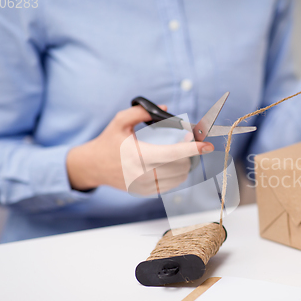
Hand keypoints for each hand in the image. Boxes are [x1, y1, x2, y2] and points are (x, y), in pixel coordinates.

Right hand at [66, 105, 213, 192]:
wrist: (92, 166)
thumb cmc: (108, 142)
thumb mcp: (120, 122)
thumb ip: (141, 112)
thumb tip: (164, 108)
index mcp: (139, 156)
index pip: (173, 154)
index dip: (193, 149)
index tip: (207, 145)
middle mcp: (144, 174)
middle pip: (181, 166)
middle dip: (190, 153)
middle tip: (189, 140)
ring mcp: (146, 186)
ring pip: (179, 177)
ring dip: (185, 163)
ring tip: (180, 151)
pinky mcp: (146, 192)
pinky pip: (171, 185)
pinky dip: (177, 173)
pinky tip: (171, 163)